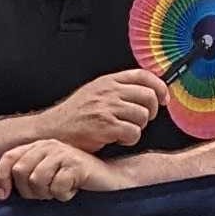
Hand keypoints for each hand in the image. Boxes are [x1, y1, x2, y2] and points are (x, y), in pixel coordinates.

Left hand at [0, 139, 119, 202]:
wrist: (109, 178)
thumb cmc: (75, 180)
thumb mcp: (45, 178)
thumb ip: (22, 180)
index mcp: (38, 147)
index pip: (9, 158)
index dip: (1, 178)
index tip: (1, 195)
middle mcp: (48, 146)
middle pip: (21, 173)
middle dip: (31, 191)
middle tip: (48, 192)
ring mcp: (62, 153)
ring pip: (37, 181)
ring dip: (49, 193)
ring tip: (62, 189)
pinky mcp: (76, 164)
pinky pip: (57, 187)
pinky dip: (64, 195)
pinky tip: (75, 188)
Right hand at [42, 69, 165, 151]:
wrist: (51, 130)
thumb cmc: (73, 116)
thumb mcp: (94, 93)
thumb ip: (116, 90)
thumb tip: (146, 93)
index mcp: (107, 81)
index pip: (143, 76)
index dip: (159, 87)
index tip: (163, 99)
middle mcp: (108, 91)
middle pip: (148, 96)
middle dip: (150, 111)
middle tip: (140, 120)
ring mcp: (106, 108)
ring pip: (143, 116)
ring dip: (138, 127)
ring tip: (123, 130)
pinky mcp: (105, 126)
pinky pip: (133, 133)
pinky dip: (129, 139)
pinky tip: (117, 139)